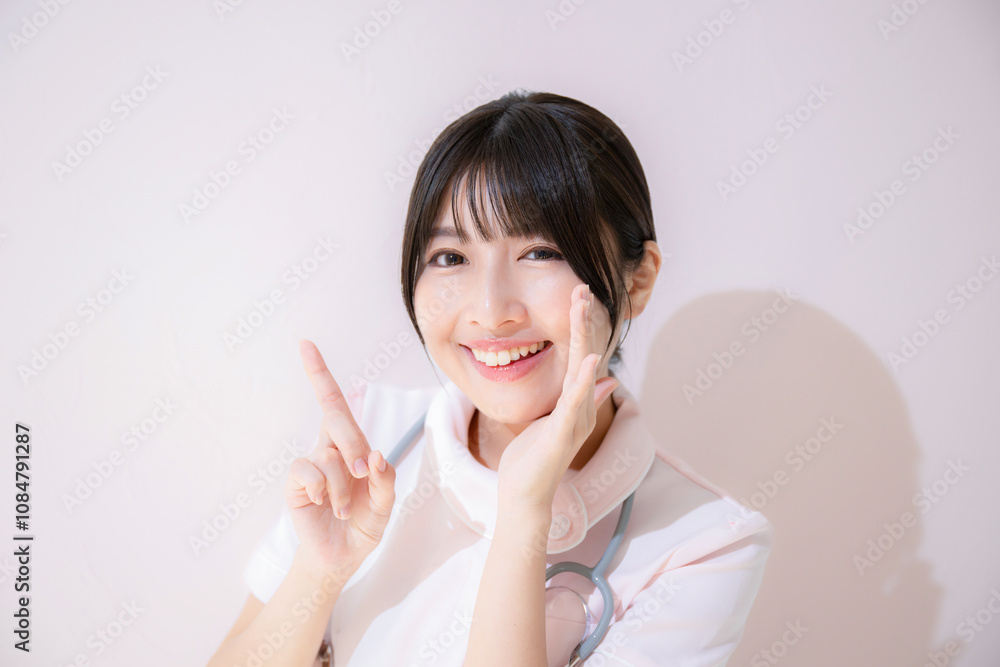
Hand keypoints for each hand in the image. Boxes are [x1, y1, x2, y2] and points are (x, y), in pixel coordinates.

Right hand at [285, 339, 395, 582]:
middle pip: (336, 418)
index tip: (305, 344)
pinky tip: (323, 503)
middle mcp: (329, 448)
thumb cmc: (364, 524)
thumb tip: (375, 457)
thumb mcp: (385, 504)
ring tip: (345, 509)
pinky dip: (321, 489)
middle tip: (363, 472)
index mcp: (352, 445)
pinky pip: (306, 471)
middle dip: (352, 443)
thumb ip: (386, 480)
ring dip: (342, 487)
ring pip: (327, 455)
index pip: (335, 402)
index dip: (319, 374)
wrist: (341, 557)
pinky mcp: (296, 483)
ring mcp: (311, 464)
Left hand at [495, 283, 619, 512]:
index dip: (581, 326)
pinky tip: (591, 359)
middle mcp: (581, 408)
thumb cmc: (532, 461)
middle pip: (585, 356)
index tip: (579, 296)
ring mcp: (574, 421)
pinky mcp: (563, 434)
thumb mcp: (555, 422)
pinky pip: (575, 403)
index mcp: (576, 403)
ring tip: (583, 309)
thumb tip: (606, 378)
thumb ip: (578, 399)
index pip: (581, 356)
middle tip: (583, 289)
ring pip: (582, 371)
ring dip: (583, 338)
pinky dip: (584, 381)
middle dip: (583, 322)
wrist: (523, 496)